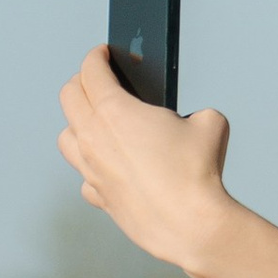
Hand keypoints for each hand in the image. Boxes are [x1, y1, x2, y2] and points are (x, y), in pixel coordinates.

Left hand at [58, 49, 234, 269]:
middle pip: (69, 97)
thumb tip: (192, 122)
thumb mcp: (210, 123)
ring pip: (66, 137)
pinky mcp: (99, 196)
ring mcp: (91, 168)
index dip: (97, 56)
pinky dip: (93, 168)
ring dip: (78, 124)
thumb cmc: (198, 172)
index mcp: (114, 110)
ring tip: (97, 125)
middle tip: (97, 80)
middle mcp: (93, 137)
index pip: (91, 70)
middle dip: (81, 82)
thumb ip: (195, 113)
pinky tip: (111, 168)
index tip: (104, 53)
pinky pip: (85, 176)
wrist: (191, 224)